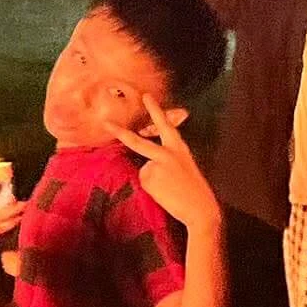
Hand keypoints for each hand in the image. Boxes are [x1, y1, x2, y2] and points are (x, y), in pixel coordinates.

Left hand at [113, 100, 218, 232]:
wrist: (201, 209)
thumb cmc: (193, 189)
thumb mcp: (185, 165)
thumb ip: (166, 158)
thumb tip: (147, 163)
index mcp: (179, 147)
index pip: (165, 125)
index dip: (155, 110)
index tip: (146, 96)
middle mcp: (166, 153)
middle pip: (138, 142)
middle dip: (120, 133)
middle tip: (105, 123)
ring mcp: (156, 166)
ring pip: (144, 169)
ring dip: (152, 179)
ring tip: (171, 188)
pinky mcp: (150, 179)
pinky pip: (144, 181)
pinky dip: (151, 187)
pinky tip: (165, 193)